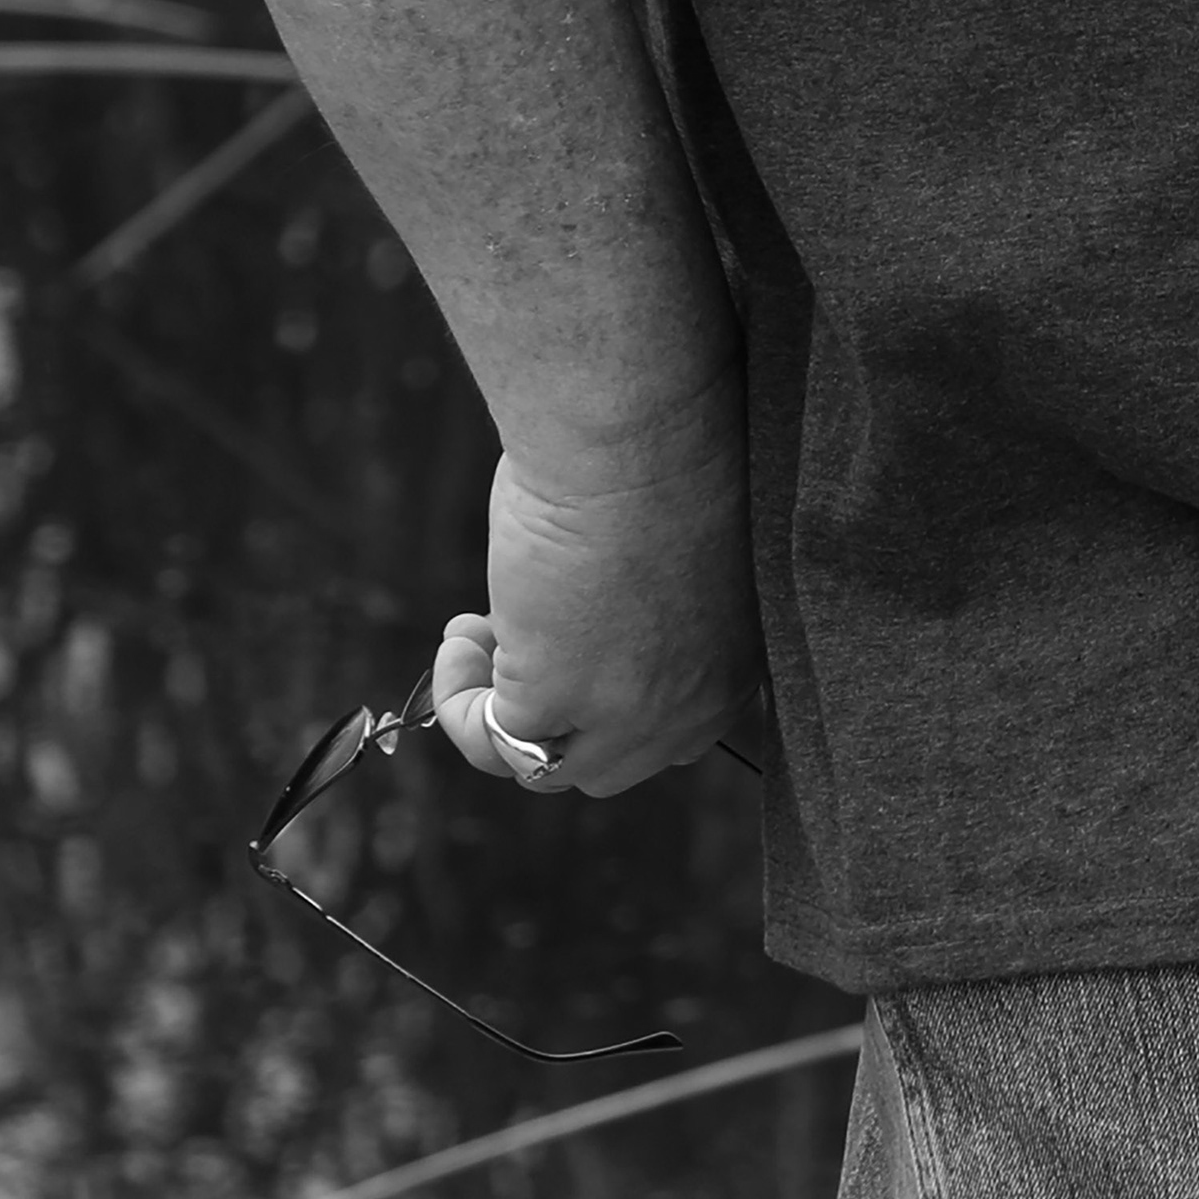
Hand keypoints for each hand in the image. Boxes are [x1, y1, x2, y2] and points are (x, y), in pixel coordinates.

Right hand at [434, 372, 759, 801]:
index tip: (577, 639)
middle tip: (518, 640)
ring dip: (500, 715)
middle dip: (560, 713)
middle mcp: (694, 706)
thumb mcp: (687, 553)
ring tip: (475, 638)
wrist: (639, 431)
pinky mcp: (556, 700)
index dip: (616, 691)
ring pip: (549, 767)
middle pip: (614, 761)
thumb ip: (656, 605)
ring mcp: (627, 715)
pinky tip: (459, 636)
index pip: (679, 724)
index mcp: (739, 661)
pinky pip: (493, 739)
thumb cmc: (670, 453)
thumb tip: (591, 620)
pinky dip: (461, 700)